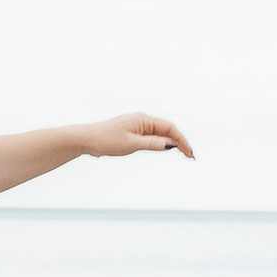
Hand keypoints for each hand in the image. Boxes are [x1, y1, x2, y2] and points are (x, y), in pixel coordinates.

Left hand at [79, 113, 194, 160]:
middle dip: (180, 142)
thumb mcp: (132, 144)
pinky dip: (160, 143)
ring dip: (171, 143)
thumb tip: (171, 144)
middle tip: (190, 156)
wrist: (86, 140)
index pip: (169, 128)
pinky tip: (164, 149)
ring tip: (183, 154)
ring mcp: (137, 126)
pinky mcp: (131, 133)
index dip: (181, 141)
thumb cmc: (107, 140)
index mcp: (143, 120)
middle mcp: (142, 120)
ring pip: (159, 134)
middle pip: (167, 130)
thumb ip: (153, 144)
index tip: (189, 153)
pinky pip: (151, 137)